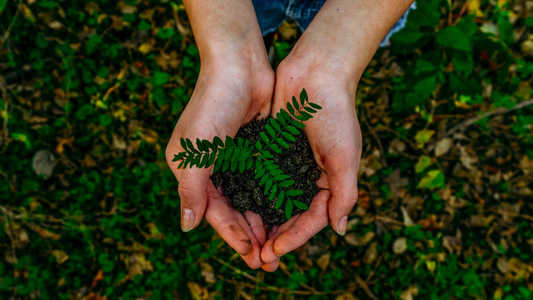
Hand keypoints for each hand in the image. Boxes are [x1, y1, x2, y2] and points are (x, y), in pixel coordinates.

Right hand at [165, 59, 274, 268]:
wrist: (239, 65)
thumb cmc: (212, 104)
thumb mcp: (195, 151)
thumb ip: (191, 190)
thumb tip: (187, 227)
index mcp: (193, 171)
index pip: (214, 212)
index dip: (232, 235)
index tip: (251, 256)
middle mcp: (214, 168)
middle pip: (234, 210)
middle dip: (250, 236)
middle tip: (269, 261)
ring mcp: (236, 159)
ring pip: (251, 199)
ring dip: (264, 222)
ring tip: (280, 245)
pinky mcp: (256, 149)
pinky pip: (265, 180)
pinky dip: (274, 198)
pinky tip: (287, 214)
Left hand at [260, 55, 362, 270]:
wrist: (316, 72)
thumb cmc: (335, 113)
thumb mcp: (345, 156)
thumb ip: (344, 194)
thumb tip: (340, 230)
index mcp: (329, 181)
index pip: (312, 219)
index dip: (295, 238)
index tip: (275, 251)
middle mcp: (308, 176)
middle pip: (291, 215)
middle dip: (276, 237)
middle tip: (258, 258)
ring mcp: (288, 164)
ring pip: (273, 201)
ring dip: (261, 221)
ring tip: (246, 241)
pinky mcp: (271, 150)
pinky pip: (260, 178)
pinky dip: (251, 194)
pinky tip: (237, 208)